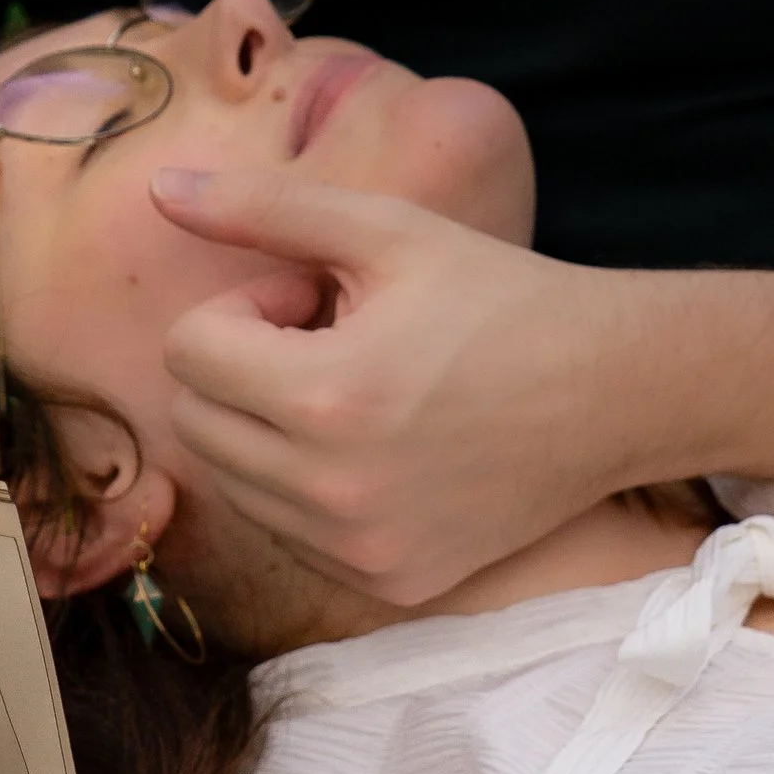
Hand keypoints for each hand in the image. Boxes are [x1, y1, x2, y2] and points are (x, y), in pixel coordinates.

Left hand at [153, 168, 646, 601]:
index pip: (186, 350)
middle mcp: (332, 489)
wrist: (612, 394)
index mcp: (325, 395)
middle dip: (242, 369)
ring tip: (358, 393)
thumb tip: (161, 191)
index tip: (317, 301)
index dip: (246, 309)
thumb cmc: (500, 298)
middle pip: (195, 421)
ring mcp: (358, 548)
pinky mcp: (385, 583)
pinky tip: (382, 448)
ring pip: (234, 482)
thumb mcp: (386, 231)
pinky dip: (308, 488)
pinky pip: (289, 532)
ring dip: (269, 430)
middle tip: (331, 341)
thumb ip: (264, 209)